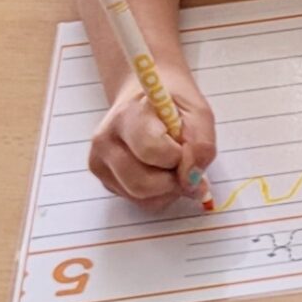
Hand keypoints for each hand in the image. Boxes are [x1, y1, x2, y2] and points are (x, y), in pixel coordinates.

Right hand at [89, 74, 217, 204]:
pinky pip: (138, 201)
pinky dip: (158, 195)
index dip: (179, 158)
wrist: (144, 99)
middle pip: (141, 183)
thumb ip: (201, 144)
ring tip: (173, 168)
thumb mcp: (198, 113)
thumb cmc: (172, 105)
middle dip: (173, 181)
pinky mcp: (104, 178)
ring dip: (168, 190)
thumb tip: (192, 180)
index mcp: (128, 115)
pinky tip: (161, 173)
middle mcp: (105, 140)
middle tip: (184, 165)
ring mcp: (99, 161)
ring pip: (140, 197)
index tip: (187, 148)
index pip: (151, 151)